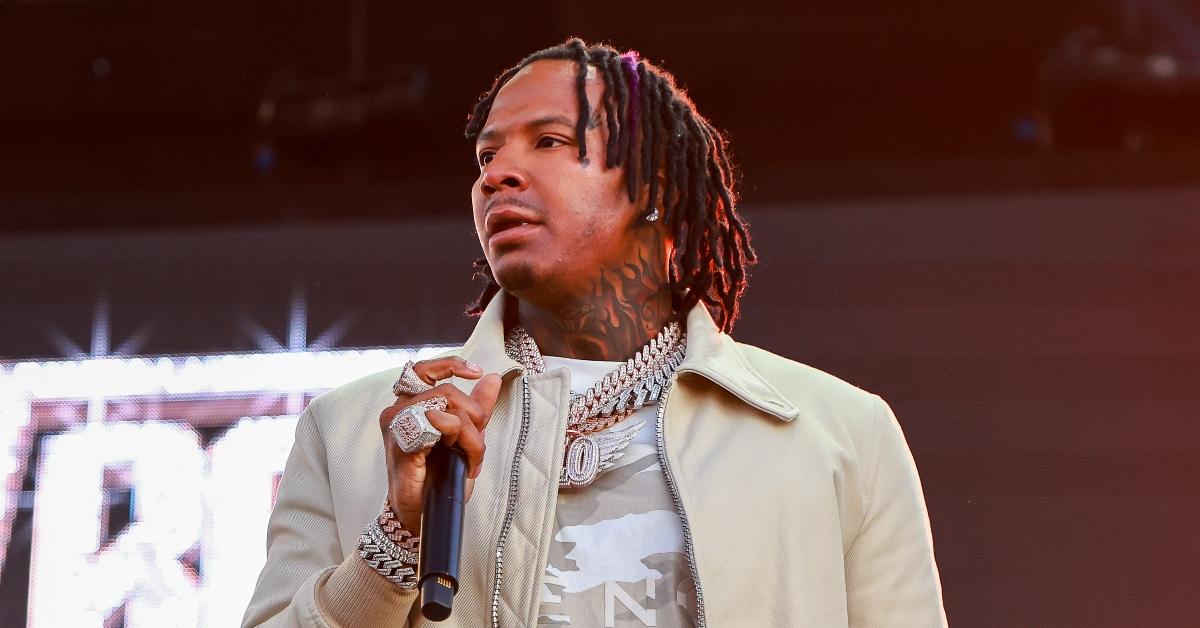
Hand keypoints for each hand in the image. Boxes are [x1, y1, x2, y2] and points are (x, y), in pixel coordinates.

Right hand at [378, 357, 501, 533]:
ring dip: (470, 433)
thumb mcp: (464, 437)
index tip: (477, 372)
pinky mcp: (403, 443)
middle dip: (474, 414)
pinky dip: (463, 442)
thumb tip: (492, 379)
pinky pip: (441, 426)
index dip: (451, 365)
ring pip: (447, 408)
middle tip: (478, 442)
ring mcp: (398, 426)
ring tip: (471, 457)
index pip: (424, 370)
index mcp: (410, 405)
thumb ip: (476, 407)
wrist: (421, 512)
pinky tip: (462, 461)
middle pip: (447, 392)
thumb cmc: (437, 477)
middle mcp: (399, 411)